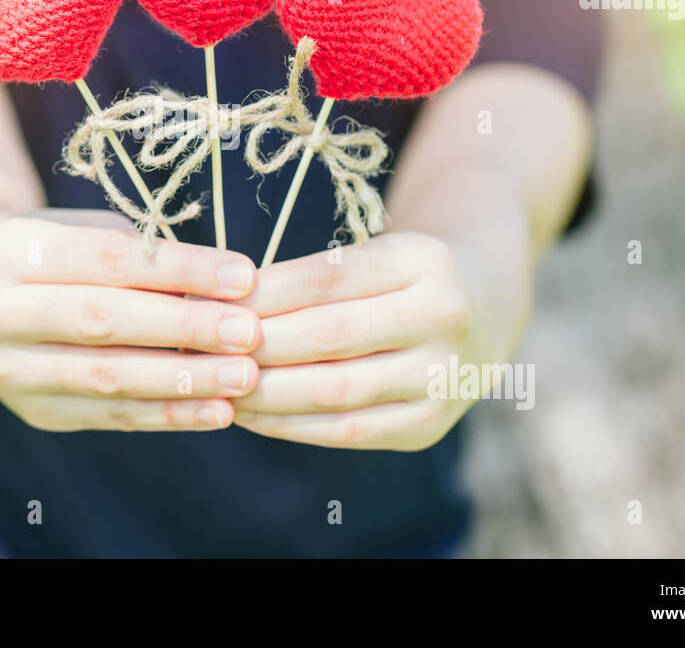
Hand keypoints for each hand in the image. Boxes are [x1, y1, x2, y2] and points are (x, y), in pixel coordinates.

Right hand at [0, 209, 262, 432]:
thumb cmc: (56, 254)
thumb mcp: (88, 233)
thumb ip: (144, 259)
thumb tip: (226, 292)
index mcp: (11, 250)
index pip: (107, 258)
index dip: (178, 269)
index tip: (242, 275)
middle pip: (102, 320)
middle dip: (183, 328)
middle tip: (250, 332)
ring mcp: (7, 368)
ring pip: (106, 376)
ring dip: (182, 380)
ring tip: (242, 376)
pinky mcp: (32, 412)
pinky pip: (110, 416)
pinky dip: (168, 415)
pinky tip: (216, 411)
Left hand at [231, 231, 530, 450]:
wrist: (486, 307)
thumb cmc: (401, 274)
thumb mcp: (372, 253)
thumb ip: (308, 276)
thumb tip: (217, 305)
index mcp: (425, 260)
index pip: (327, 277)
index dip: (262, 293)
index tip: (206, 300)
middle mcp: (444, 318)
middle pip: (329, 336)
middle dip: (255, 345)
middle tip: (198, 347)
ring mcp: (443, 378)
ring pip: (335, 392)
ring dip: (264, 392)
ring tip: (213, 383)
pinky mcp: (430, 426)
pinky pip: (347, 432)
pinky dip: (289, 425)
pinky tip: (248, 413)